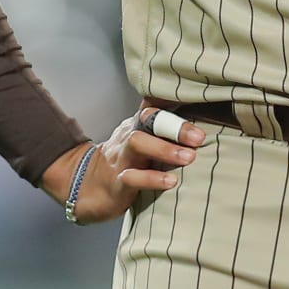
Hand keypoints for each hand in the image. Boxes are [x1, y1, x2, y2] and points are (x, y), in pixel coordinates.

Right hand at [38, 107, 207, 224]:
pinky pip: (131, 177)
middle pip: (149, 120)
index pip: (155, 105)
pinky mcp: (116, 182)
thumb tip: (204, 130)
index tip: (200, 101)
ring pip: (138, 143)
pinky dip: (151, 179)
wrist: (85, 188)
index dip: (174, 101)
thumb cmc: (127, 164)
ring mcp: (121, 158)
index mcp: (138, 125)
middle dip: (176, 126)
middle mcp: (129, 136)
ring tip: (189, 157)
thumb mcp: (145, 143)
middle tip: (199, 137)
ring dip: (165, 149)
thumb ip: (168, 135)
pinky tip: (170, 181)